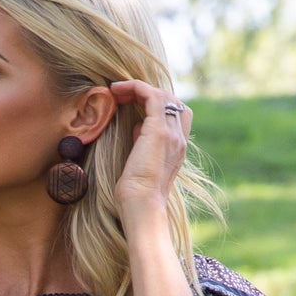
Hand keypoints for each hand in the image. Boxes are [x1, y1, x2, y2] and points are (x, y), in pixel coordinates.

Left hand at [108, 79, 191, 220]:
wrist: (142, 208)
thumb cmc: (136, 196)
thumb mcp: (140, 165)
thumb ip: (142, 145)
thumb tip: (136, 129)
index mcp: (177, 149)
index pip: (177, 114)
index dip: (156, 104)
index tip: (131, 105)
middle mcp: (179, 139)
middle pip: (171, 100)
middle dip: (147, 93)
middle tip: (122, 95)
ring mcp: (171, 134)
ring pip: (162, 95)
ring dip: (138, 88)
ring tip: (117, 90)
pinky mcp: (159, 131)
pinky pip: (151, 96)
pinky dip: (135, 88)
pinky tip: (117, 91)